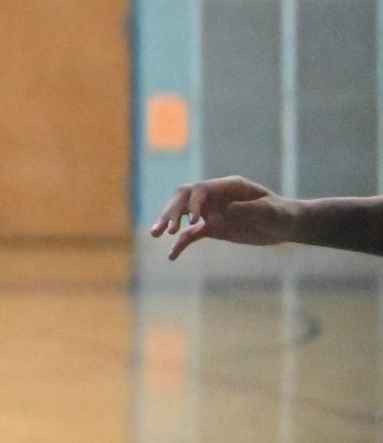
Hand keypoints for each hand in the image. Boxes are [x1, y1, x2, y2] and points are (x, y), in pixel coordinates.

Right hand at [152, 176, 298, 258]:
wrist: (286, 225)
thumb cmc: (281, 214)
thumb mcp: (270, 211)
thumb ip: (249, 209)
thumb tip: (225, 212)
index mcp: (226, 187)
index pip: (200, 189)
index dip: (194, 203)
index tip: (195, 220)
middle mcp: (213, 197)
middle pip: (183, 198)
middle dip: (172, 211)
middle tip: (167, 229)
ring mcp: (211, 212)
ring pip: (182, 214)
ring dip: (168, 222)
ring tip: (156, 234)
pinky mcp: (212, 228)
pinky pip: (191, 234)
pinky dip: (181, 243)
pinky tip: (172, 255)